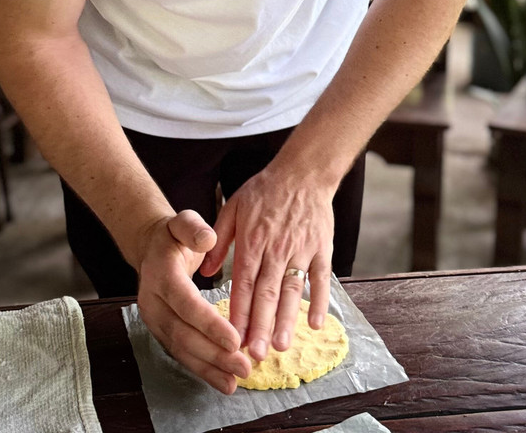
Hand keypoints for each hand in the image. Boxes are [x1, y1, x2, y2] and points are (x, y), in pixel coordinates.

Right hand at [136, 210, 252, 393]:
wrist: (151, 249)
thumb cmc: (175, 236)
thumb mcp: (183, 222)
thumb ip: (194, 228)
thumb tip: (208, 239)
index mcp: (160, 274)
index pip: (185, 303)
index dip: (209, 324)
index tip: (235, 339)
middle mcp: (152, 301)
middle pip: (182, 333)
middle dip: (214, 354)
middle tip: (244, 365)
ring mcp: (155, 320)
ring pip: (181, 350)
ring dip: (209, 368)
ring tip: (236, 380)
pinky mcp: (162, 332)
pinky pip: (182, 354)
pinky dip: (203, 370)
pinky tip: (224, 382)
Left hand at [199, 166, 335, 361]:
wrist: (303, 172)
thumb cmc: (264, 190)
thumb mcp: (232, 208)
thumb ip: (217, 241)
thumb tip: (203, 272)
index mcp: (252, 240)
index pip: (243, 283)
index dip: (238, 311)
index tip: (232, 337)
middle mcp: (276, 248)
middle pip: (267, 293)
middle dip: (261, 325)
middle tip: (256, 353)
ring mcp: (301, 249)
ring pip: (293, 290)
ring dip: (288, 320)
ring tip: (282, 346)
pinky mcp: (322, 248)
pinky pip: (322, 278)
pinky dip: (319, 300)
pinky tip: (315, 323)